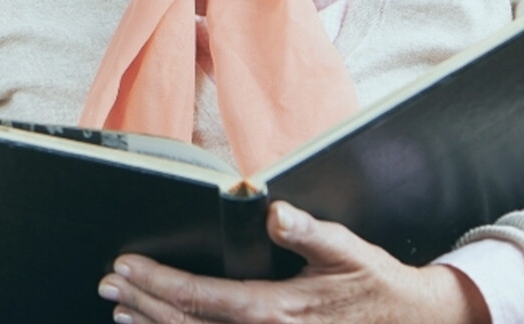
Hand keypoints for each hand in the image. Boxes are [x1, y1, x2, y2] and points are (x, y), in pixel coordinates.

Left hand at [97, 201, 490, 323]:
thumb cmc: (377, 286)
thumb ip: (309, 232)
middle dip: (142, 304)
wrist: (416, 323)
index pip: (200, 296)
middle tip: (108, 285)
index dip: (156, 281)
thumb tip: (274, 211)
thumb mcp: (347, 252)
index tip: (124, 266)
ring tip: (122, 312)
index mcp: (276, 310)